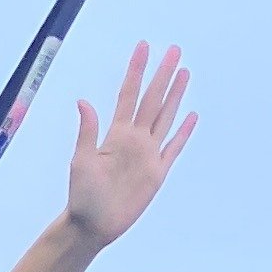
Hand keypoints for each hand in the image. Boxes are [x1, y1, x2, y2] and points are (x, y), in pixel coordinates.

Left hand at [62, 42, 195, 248]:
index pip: (129, 94)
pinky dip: (184, 132)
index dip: (136, 70)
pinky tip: (191, 115)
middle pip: (153, 99)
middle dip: (163, 74)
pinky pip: (174, 147)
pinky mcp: (157, 173)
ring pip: (166, 117)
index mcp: (116, 134)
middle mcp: (134, 139)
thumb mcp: (81, 162)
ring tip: (184, 72)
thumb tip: (83, 101)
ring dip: (175, 95)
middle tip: (174, 50)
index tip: (143, 47)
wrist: (93, 225)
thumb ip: (87, 132)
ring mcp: (148, 154)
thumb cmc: (82, 196)